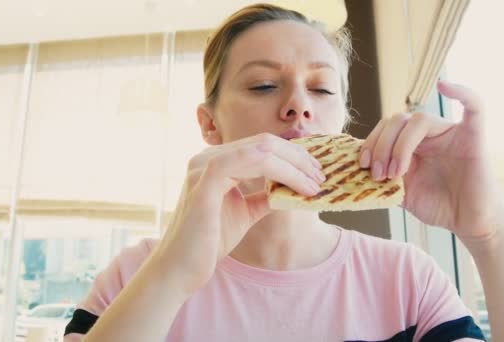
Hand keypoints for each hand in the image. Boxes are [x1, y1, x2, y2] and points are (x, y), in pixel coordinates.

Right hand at [153, 133, 324, 293]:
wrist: (181, 269)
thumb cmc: (209, 242)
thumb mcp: (244, 212)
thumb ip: (264, 195)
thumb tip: (291, 187)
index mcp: (215, 162)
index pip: (260, 145)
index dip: (293, 155)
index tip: (316, 171)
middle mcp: (207, 157)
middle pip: (264, 142)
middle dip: (299, 158)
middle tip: (322, 176)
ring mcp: (204, 165)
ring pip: (261, 149)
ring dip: (294, 165)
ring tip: (315, 183)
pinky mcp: (205, 180)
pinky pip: (250, 163)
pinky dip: (280, 173)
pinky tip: (297, 188)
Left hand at [359, 80, 503, 242]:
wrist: (468, 222)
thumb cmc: (439, 207)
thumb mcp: (402, 193)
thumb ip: (384, 179)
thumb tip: (358, 171)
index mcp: (414, 143)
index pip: (387, 127)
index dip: (370, 142)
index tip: (361, 164)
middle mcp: (431, 133)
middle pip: (398, 120)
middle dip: (381, 146)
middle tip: (377, 174)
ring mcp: (452, 133)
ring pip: (419, 120)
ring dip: (399, 145)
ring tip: (394, 173)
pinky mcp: (474, 138)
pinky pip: (474, 106)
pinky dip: (462, 92)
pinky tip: (444, 85)